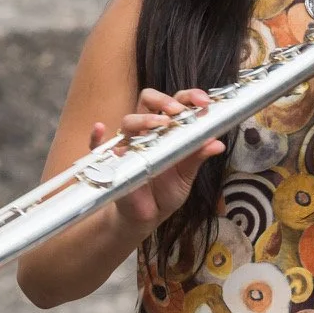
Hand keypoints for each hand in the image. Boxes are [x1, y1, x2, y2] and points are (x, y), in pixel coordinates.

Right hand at [89, 88, 224, 232]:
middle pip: (147, 101)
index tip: (203, 101)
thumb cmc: (166, 191)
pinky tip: (100, 129)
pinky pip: (98, 147)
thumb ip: (198, 156)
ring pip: (128, 122)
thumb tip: (217, 143)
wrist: (148, 216)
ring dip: (144, 120)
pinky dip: (96, 137)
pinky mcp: (111, 162)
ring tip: (161, 125)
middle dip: (163, 100)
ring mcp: (127, 145)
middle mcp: (145, 131)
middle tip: (178, 110)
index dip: (188, 97)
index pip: (174, 103)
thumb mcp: (186, 174)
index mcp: (166, 129)